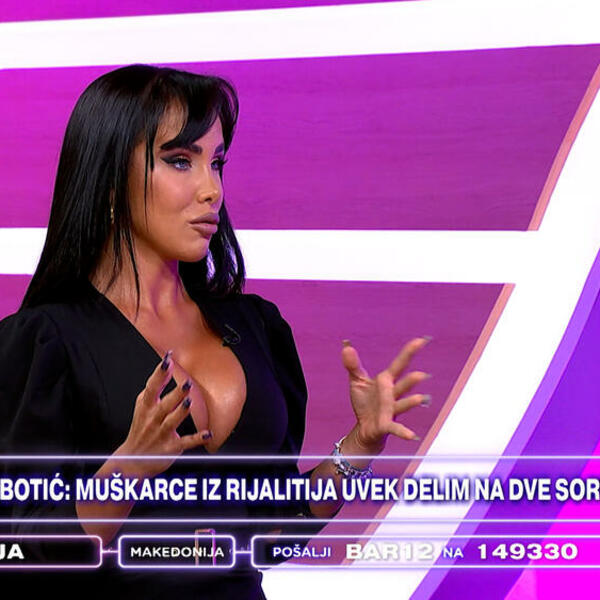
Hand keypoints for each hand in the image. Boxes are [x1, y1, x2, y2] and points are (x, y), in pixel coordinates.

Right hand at [116, 350, 211, 477]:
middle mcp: (153, 419)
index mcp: (146, 406)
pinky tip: (208, 434)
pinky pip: (185, 443)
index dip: (160, 373)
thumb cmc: (141, 428)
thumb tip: (166, 367)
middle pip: (164, 405)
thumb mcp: (143, 405)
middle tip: (186, 382)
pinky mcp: (170, 448)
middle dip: (175, 394)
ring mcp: (161, 434)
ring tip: (189, 401)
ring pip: (172, 422)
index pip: (152, 387)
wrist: (132, 460)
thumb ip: (154, 387)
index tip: (168, 360)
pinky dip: (196, 439)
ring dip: (181, 412)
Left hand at [341, 336, 431, 450]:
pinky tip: (411, 435)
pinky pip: (396, 428)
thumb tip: (346, 345)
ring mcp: (391, 409)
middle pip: (404, 384)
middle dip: (412, 380)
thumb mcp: (358, 381)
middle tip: (422, 375)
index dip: (410, 352)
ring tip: (421, 398)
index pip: (400, 363)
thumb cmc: (365, 403)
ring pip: (403, 404)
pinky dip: (403, 432)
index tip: (421, 340)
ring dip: (412, 402)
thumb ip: (353, 365)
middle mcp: (392, 394)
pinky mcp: (386, 424)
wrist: (364, 428)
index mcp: (386, 381)